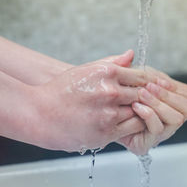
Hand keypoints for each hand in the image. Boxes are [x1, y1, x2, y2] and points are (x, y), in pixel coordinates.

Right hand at [33, 51, 157, 151]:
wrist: (40, 114)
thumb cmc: (61, 91)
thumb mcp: (85, 70)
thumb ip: (111, 62)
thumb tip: (131, 54)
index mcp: (106, 72)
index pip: (141, 76)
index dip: (147, 82)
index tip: (145, 87)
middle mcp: (110, 91)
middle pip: (143, 94)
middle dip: (144, 98)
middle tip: (142, 101)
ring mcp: (109, 113)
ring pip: (140, 112)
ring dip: (138, 112)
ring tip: (130, 112)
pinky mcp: (106, 132)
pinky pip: (131, 128)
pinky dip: (132, 125)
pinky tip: (123, 121)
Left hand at [108, 54, 186, 154]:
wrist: (96, 105)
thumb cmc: (119, 90)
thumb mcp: (141, 79)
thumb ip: (164, 80)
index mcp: (170, 104)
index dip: (180, 89)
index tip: (162, 81)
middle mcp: (168, 121)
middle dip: (169, 95)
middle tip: (151, 86)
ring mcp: (158, 134)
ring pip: (176, 118)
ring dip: (159, 103)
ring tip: (142, 94)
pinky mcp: (144, 144)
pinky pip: (157, 128)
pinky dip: (149, 114)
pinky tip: (136, 106)